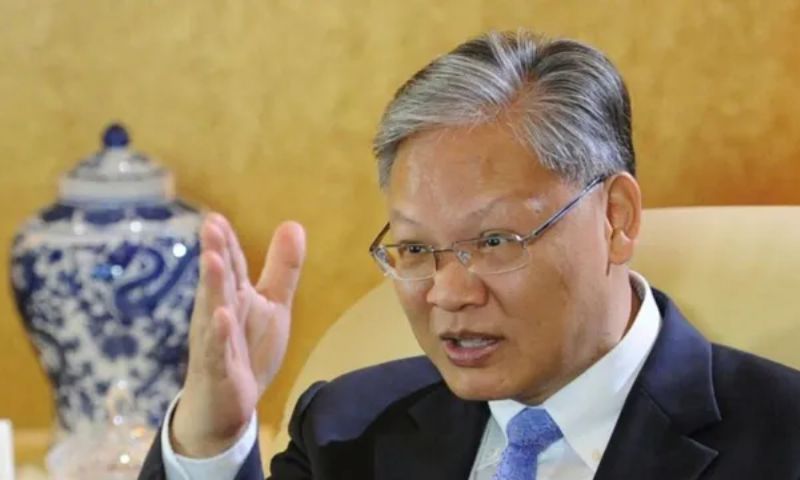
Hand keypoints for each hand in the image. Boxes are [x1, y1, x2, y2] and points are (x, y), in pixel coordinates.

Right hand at [170, 213, 305, 456]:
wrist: (223, 405)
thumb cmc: (246, 348)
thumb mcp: (272, 305)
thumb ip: (282, 268)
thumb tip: (293, 224)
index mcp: (233, 296)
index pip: (231, 264)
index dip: (225, 241)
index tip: (215, 217)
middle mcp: (219, 313)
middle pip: (219, 280)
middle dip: (215, 253)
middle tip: (209, 226)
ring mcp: (216, 341)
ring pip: (214, 309)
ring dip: (213, 286)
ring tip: (211, 260)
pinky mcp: (218, 369)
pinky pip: (218, 350)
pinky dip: (220, 334)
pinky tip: (222, 316)